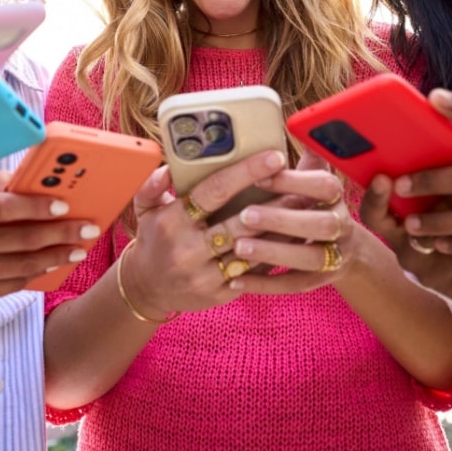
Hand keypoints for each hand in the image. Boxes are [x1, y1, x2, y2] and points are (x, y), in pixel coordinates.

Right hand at [0, 170, 99, 306]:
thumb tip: (28, 181)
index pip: (3, 209)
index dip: (36, 207)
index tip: (64, 205)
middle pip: (21, 240)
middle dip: (61, 234)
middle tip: (88, 228)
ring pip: (22, 266)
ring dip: (56, 257)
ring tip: (78, 249)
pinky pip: (12, 285)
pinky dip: (35, 274)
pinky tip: (52, 264)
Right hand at [119, 151, 293, 316]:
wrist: (147, 289)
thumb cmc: (153, 240)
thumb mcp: (144, 209)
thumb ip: (153, 184)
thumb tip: (168, 167)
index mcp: (172, 222)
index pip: (214, 192)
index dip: (246, 173)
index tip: (274, 157)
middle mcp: (189, 250)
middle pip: (242, 223)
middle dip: (277, 203)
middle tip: (304, 185)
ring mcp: (205, 275)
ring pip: (254, 250)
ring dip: (283, 231)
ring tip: (307, 210)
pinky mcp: (218, 294)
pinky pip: (253, 273)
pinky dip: (275, 256)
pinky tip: (295, 240)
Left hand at [226, 154, 368, 293]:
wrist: (344, 247)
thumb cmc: (314, 204)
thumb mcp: (315, 178)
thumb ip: (307, 156)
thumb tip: (297, 122)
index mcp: (335, 195)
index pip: (324, 185)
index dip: (294, 180)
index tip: (261, 173)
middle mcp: (341, 225)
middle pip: (321, 224)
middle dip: (283, 219)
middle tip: (245, 215)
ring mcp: (334, 255)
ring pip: (311, 258)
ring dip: (274, 253)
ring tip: (238, 248)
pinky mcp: (320, 280)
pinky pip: (295, 285)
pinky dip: (266, 284)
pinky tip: (236, 280)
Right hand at [356, 175, 451, 302]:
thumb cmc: (446, 222)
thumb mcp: (429, 204)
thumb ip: (429, 183)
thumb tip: (445, 138)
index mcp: (392, 229)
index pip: (372, 216)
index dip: (376, 198)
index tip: (384, 177)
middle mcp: (406, 254)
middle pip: (418, 230)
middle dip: (443, 206)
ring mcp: (431, 276)